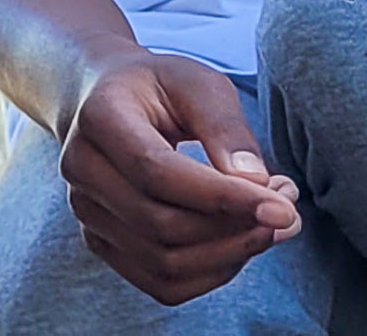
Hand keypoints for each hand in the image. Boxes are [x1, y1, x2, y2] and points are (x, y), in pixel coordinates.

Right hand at [57, 47, 303, 303]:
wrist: (99, 98)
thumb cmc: (156, 87)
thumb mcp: (196, 82)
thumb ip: (225, 126)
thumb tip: (257, 184)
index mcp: (99, 116)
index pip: (156, 172)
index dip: (222, 197)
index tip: (283, 207)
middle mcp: (80, 167)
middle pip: (160, 224)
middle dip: (234, 228)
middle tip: (287, 210)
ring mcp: (85, 209)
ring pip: (162, 262)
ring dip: (228, 254)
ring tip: (269, 226)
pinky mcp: (100, 240)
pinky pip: (160, 284)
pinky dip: (210, 275)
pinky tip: (238, 245)